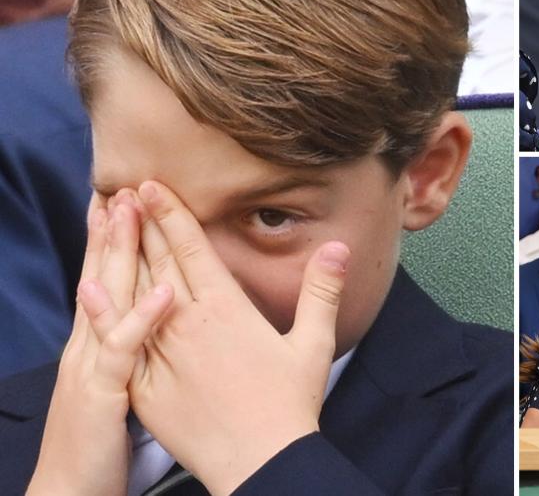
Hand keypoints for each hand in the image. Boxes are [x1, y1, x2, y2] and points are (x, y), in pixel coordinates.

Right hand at [27, 196, 172, 495]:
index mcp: (100, 340)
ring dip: (118, 255)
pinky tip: (165, 292)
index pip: (107, 279)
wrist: (72, 488)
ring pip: (107, 300)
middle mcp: (91, 344)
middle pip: (103, 277)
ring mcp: (94, 365)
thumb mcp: (115, 382)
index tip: (123, 198)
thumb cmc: (101, 436)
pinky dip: (142, 319)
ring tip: (131, 213)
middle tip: (122, 184)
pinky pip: (124, 350)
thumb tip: (149, 310)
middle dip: (110, 231)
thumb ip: (126, 344)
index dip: (112, 240)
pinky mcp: (104, 392)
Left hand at [128, 181, 348, 495]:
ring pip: (133, 296)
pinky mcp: (145, 386)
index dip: (169, 215)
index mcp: (227, 310)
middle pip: (157, 264)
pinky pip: (120, 343)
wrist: (258, 462)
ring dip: (120, 258)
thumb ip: (321, 290)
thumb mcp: (314, 343)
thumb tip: (338, 247)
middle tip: (122, 192)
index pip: (191, 249)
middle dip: (140, 225)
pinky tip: (91, 291)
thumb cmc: (290, 404)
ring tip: (108, 228)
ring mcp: (162, 356)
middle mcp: (188, 325)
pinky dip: (104, 312)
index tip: (150, 187)